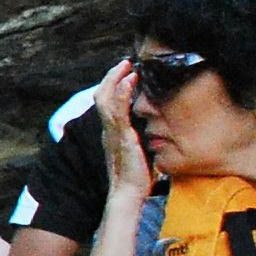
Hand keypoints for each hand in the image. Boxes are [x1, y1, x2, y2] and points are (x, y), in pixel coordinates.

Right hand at [93, 60, 155, 201]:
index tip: (125, 72)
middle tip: (125, 62)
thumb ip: (140, 137)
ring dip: (115, 78)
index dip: (112, 85)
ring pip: (105, 98)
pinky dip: (121, 92)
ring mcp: (112, 132)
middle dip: (112, 76)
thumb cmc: (136, 176)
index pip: (106, 102)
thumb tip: (154, 128)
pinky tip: (130, 80)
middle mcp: (108, 129)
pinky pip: (117, 110)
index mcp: (111, 132)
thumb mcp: (139, 151)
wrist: (129, 193)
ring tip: (127, 65)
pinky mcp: (121, 136)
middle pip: (101, 95)